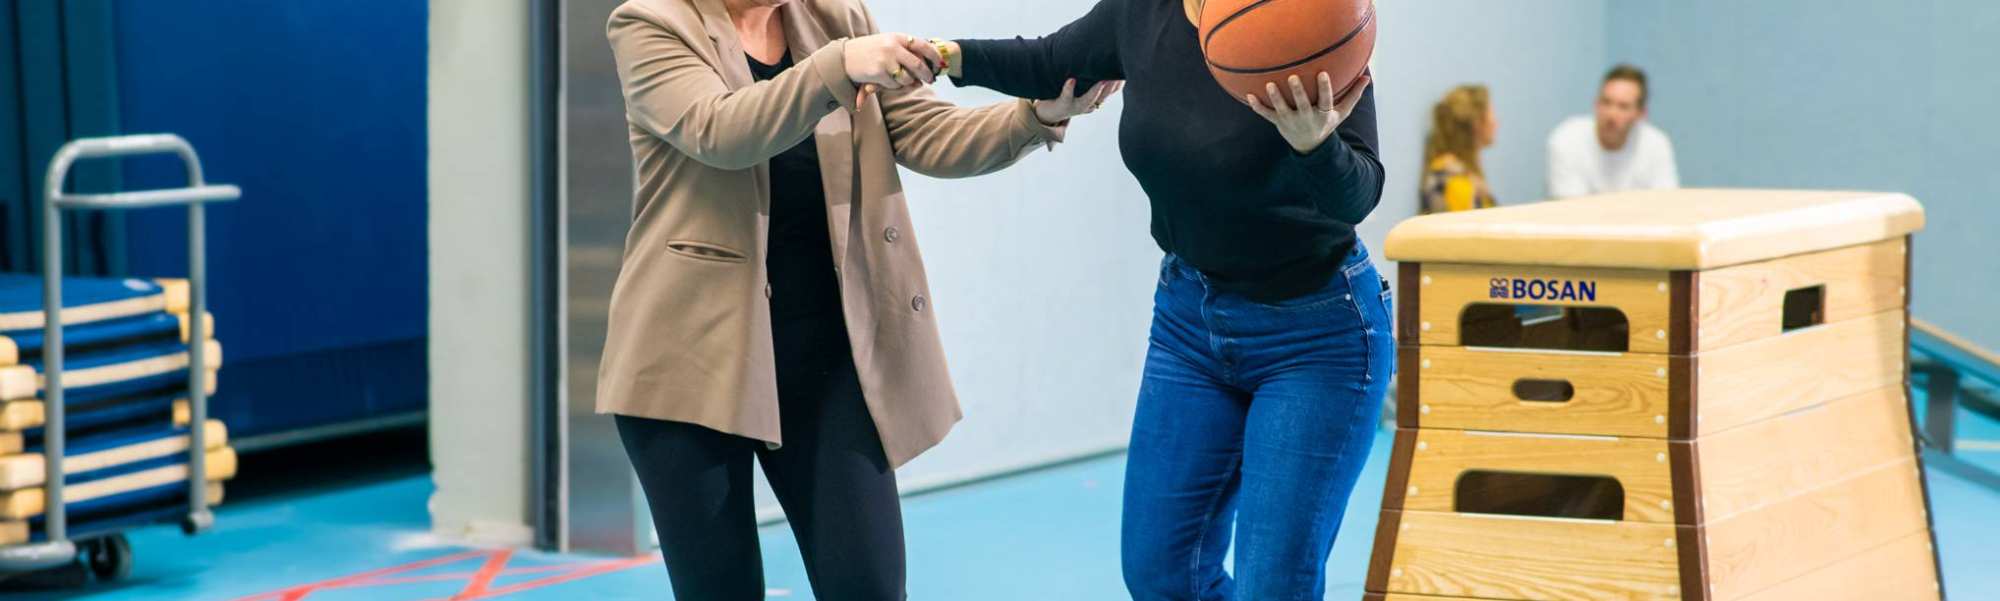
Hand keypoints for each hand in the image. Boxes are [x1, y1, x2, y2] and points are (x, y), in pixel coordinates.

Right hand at [844, 33, 938, 103]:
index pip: (923, 45)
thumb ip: (906, 50)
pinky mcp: (879, 72)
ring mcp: (886, 59)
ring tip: (903, 80)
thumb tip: (928, 65)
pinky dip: (894, 86)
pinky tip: (887, 81)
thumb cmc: (870, 50)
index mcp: (897, 37)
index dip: (935, 56)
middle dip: (927, 75)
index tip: (940, 64)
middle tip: (930, 80)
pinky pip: (895, 84)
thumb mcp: (888, 43)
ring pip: (907, 78)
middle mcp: (893, 46)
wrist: (846, 56)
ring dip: (908, 82)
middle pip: (918, 65)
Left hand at [1033, 78, 1122, 125]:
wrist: (1049, 112)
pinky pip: (1067, 96)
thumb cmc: (1068, 96)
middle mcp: (1087, 105)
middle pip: (1102, 98)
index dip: (1118, 85)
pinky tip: (1072, 79)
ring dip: (1095, 91)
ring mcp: (1075, 106)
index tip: (1125, 74)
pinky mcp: (1063, 104)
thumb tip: (1103, 60)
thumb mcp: (1082, 89)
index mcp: (1093, 100)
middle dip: (1111, 88)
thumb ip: (1092, 79)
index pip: (1110, 93)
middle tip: (1118, 76)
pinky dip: (1069, 88)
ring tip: (1101, 81)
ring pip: (1088, 100)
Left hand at [1246, 71, 1370, 153]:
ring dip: (1275, 97)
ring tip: (1269, 84)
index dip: (1324, 88)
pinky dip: (1257, 107)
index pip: (1325, 100)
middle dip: (1297, 92)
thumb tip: (1367, 77)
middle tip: (1292, 77)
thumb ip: (1353, 95)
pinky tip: (1248, 96)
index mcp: (1322, 114)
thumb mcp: (1341, 113)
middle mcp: (1306, 118)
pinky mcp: (1278, 123)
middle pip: (1302, 104)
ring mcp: (1290, 121)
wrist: (1310, 146)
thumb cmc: (1326, 123)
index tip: (1323, 73)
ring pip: (1281, 109)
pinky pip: (1266, 115)